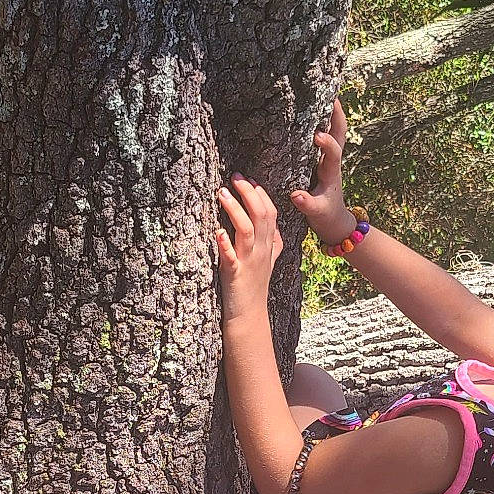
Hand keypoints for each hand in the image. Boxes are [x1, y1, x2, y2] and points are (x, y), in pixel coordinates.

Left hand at [216, 175, 282, 318]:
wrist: (249, 317)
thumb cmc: (254, 288)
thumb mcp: (268, 262)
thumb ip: (273, 244)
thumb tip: (275, 228)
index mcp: (268, 246)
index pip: (270, 213)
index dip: (260, 194)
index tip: (247, 178)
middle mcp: (261, 251)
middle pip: (261, 215)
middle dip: (249, 193)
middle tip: (235, 176)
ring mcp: (249, 262)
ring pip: (247, 230)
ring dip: (235, 210)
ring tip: (221, 192)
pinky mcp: (235, 275)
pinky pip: (231, 257)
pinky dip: (224, 244)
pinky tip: (218, 232)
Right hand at [290, 99, 358, 242]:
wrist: (335, 222)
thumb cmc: (325, 216)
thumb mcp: (316, 214)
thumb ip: (306, 204)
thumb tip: (295, 194)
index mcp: (331, 174)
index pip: (333, 155)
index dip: (327, 144)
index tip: (318, 135)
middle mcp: (333, 162)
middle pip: (340, 134)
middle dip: (337, 116)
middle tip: (332, 94)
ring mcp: (329, 160)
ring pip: (335, 132)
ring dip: (332, 114)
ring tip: (326, 93)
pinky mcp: (324, 161)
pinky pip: (327, 137)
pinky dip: (324, 122)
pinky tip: (315, 110)